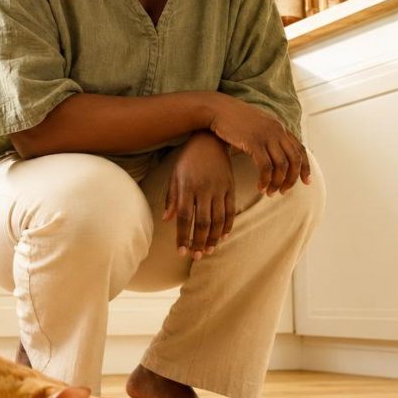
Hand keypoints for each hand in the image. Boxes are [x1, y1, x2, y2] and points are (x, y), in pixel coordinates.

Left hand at [163, 132, 234, 260]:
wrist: (210, 141)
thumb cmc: (188, 160)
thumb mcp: (175, 175)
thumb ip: (171, 198)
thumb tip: (166, 220)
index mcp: (187, 187)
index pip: (184, 217)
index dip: (183, 235)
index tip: (181, 251)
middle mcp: (204, 189)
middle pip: (202, 222)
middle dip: (199, 241)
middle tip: (196, 256)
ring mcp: (219, 189)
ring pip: (218, 219)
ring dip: (213, 238)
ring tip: (208, 251)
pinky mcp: (230, 187)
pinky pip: (230, 210)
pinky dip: (228, 225)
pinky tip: (223, 237)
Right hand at [207, 94, 310, 195]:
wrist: (217, 109)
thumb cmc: (233, 119)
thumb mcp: (257, 124)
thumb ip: (268, 136)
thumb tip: (273, 152)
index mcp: (279, 127)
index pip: (300, 149)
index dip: (306, 167)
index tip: (306, 182)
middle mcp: (277, 130)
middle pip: (294, 159)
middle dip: (292, 179)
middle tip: (284, 191)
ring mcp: (266, 136)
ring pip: (281, 165)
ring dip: (277, 182)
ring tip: (271, 193)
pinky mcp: (253, 142)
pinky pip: (265, 167)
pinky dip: (265, 180)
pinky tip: (260, 187)